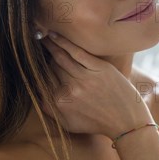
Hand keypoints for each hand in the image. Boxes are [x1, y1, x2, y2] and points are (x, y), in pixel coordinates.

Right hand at [38, 33, 153, 138]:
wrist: (126, 122)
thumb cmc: (97, 123)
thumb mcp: (68, 124)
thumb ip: (50, 111)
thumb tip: (37, 95)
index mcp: (60, 103)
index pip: (43, 79)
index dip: (37, 68)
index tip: (32, 58)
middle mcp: (70, 89)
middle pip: (51, 66)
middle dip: (42, 55)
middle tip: (35, 42)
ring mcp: (85, 78)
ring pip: (61, 56)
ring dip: (49, 44)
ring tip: (42, 35)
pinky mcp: (99, 69)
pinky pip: (76, 52)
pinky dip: (63, 42)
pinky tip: (54, 35)